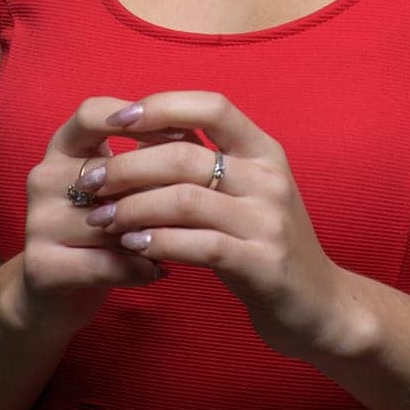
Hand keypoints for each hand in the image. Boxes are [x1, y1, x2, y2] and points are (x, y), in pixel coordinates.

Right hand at [13, 96, 185, 330]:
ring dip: (152, 232)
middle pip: (111, 169)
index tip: (181, 138)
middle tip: (195, 205)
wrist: (57, 293)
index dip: (138, 120)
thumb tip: (195, 139)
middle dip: (157, 189)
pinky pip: (104, 262)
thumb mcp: (125, 185)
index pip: (93, 112)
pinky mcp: (40, 264)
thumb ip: (154, 156)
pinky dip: (138, 268)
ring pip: (112, 220)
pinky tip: (157, 270)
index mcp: (62, 146)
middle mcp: (43, 176)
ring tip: (180, 241)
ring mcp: (37, 220)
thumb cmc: (106, 227)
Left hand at [76, 89, 351, 361]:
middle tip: (90, 181)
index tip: (118, 119)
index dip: (162, 106)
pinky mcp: (263, 264)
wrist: (319, 304)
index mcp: (264, 150)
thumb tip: (139, 133)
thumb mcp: (243, 191)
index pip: (212, 105)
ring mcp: (269, 220)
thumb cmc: (264, 241)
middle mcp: (270, 177)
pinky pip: (200, 245)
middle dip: (128, 166)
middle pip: (186, 155)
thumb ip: (201, 162)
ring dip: (133, 208)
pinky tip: (133, 246)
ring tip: (101, 218)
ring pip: (186, 200)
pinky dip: (160, 243)